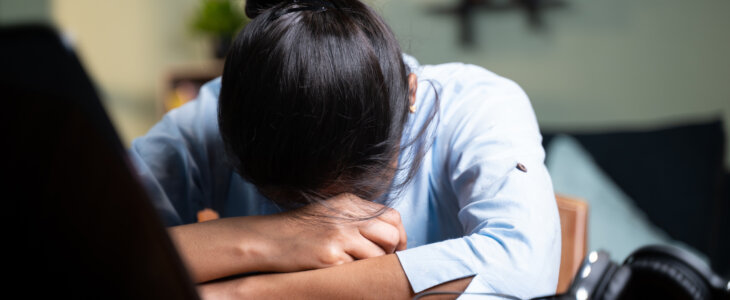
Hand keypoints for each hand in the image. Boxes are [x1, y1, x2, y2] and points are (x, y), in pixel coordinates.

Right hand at [253, 193, 407, 271]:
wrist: (268, 239)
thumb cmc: (299, 231)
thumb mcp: (330, 214)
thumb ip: (357, 218)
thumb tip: (389, 235)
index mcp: (350, 203)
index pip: (392, 216)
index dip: (399, 236)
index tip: (395, 250)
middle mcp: (348, 216)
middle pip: (391, 235)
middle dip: (391, 253)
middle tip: (380, 263)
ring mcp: (340, 235)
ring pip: (378, 255)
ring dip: (372, 266)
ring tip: (356, 268)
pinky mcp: (331, 255)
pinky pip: (358, 270)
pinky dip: (353, 274)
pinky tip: (339, 272)